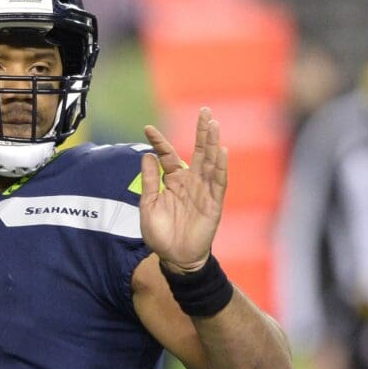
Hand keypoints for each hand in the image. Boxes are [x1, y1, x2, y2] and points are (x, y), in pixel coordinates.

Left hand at [139, 107, 226, 272]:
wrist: (175, 257)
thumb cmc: (160, 234)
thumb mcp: (148, 205)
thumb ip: (149, 180)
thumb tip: (146, 155)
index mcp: (173, 181)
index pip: (168, 155)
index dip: (159, 142)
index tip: (147, 128)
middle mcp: (190, 182)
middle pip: (198, 151)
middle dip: (201, 131)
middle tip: (204, 111)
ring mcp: (203, 191)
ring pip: (210, 162)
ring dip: (213, 143)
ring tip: (213, 124)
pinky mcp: (214, 203)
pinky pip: (218, 182)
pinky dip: (220, 167)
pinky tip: (221, 151)